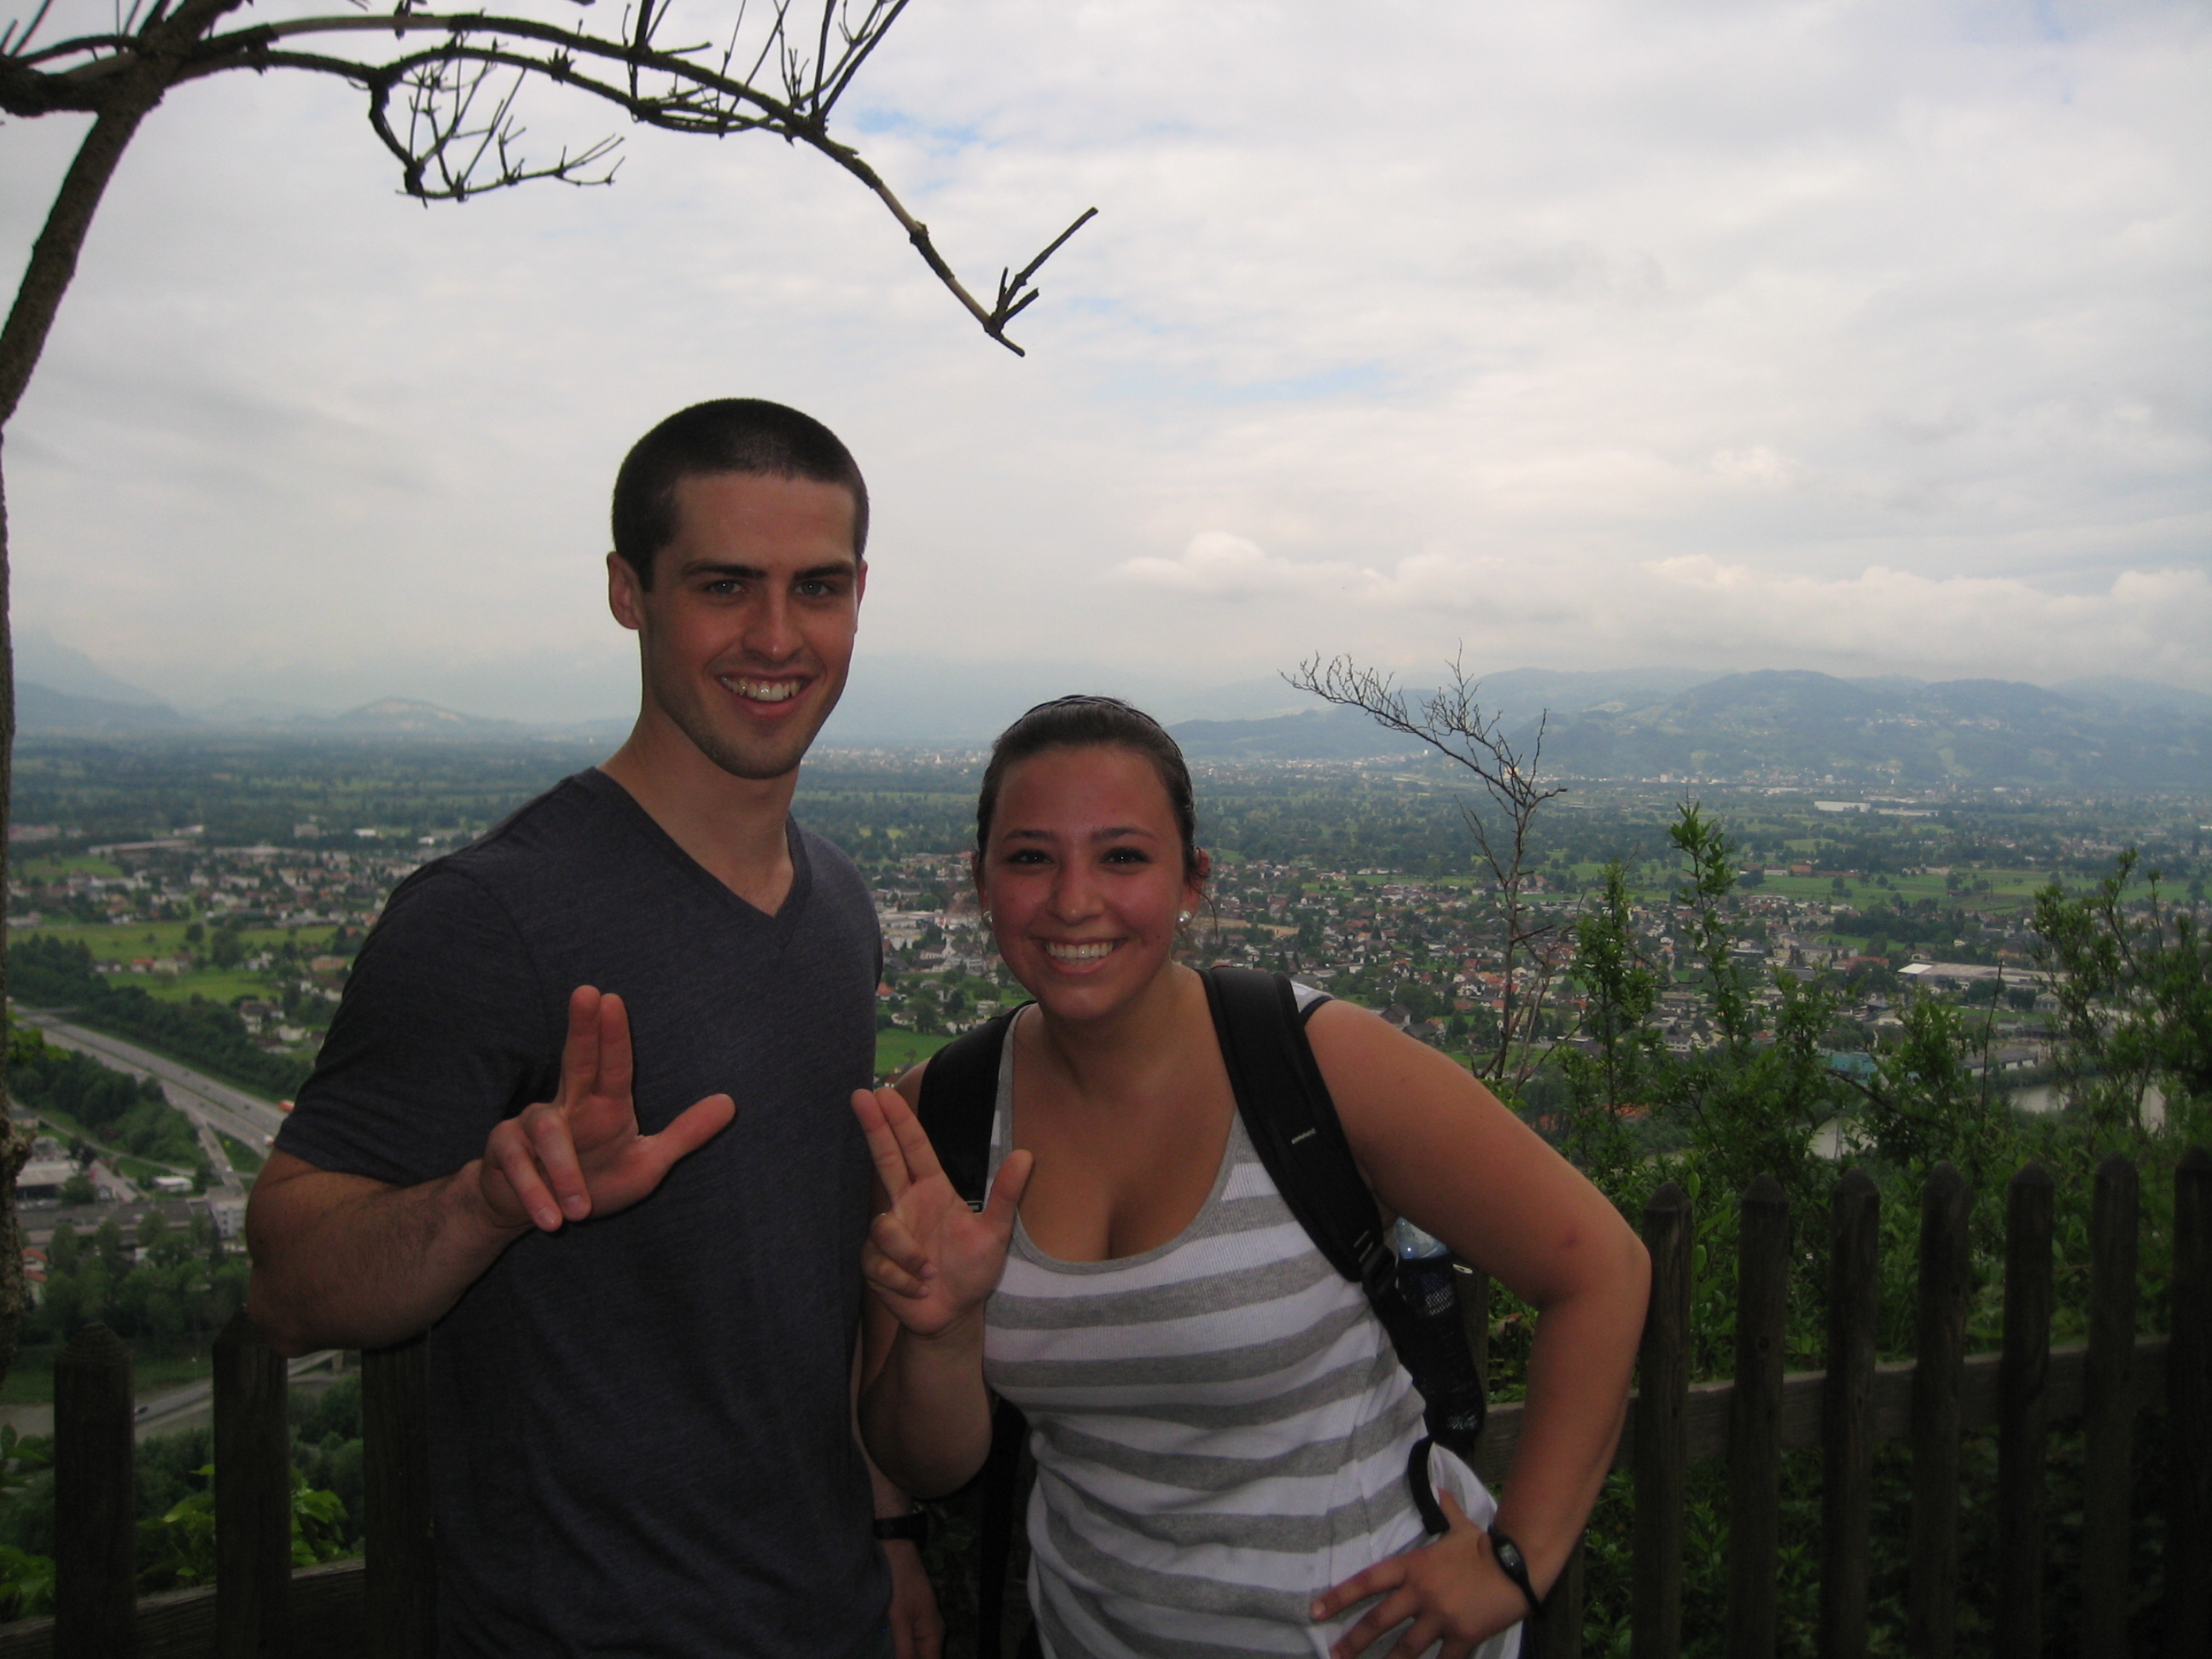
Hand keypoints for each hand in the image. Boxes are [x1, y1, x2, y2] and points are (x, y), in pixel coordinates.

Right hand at [477, 985, 735, 1231]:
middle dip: (582, 1028)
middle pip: (575, 1059)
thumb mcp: (645, 1162)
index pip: (613, 1064)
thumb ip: (684, 1134)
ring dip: (563, 1172)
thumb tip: (731, 1102)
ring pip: (548, 1133)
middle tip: (587, 992)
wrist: (536, 1212)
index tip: (613, 998)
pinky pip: (518, 1168)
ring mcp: (529, 1126)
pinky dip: (535, 1194)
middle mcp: (566, 1105)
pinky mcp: (503, 1153)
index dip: (613, 1034)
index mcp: (602, 1104)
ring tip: (579, 1210)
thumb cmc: (592, 1179)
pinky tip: (551, 1220)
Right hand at [851, 1085, 1031, 1338]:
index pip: (913, 1148)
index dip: (899, 1121)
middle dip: (872, 1128)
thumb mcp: (996, 1233)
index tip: (882, 1093)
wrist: (954, 1314)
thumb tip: (1027, 1154)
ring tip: (931, 1273)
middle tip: (858, 1094)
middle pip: (883, 1159)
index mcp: (932, 1190)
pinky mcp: (875, 1262)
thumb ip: (1007, 1195)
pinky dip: (905, 1280)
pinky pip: (882, 1263)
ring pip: (884, 1228)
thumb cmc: (972, 1269)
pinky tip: (920, 1288)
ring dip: (909, 1255)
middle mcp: (906, 1204)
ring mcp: (889, 1232)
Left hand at [882, 1537, 944, 1658]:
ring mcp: (921, 1623)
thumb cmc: (899, 1582)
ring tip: (880, 1651)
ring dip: (900, 1654)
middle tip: (882, 1654)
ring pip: (914, 1649)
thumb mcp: (900, 1618)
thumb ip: (905, 1649)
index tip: (893, 1658)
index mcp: (933, 1634)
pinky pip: (907, 1639)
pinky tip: (882, 1647)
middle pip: (922, 1657)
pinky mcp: (910, 1616)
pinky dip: (897, 1645)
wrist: (895, 1549)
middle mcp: (931, 1631)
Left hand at [1312, 1491, 1526, 1658]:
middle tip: (1335, 1655)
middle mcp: (1420, 1593)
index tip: (1316, 1610)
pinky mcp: (1461, 1636)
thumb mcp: (1460, 1527)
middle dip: (1353, 1641)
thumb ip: (1446, 1511)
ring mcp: (1440, 1616)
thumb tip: (1440, 1489)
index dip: (1339, 1596)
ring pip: (1405, 1648)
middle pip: (1378, 1621)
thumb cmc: (1485, 1546)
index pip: (1367, 1581)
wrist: (1516, 1565)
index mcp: (1413, 1567)